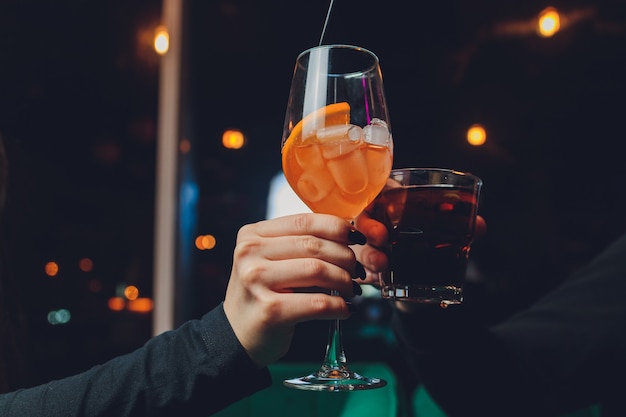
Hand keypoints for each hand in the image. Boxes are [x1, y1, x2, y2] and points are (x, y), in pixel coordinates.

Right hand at [223, 213, 363, 367]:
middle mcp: (250, 253)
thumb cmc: (263, 294)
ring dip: (344, 280)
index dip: (337, 227)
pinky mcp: (270, 310)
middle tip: (357, 270)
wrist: (238, 336)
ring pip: (318, 270)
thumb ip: (297, 243)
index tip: (356, 238)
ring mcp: (257, 281)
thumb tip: (346, 233)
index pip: (304, 222)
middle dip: (345, 257)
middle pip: (313, 245)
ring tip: (351, 289)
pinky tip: (344, 309)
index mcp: (252, 235)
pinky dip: (338, 306)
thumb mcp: (270, 260)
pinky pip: (318, 303)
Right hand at [352, 212, 486, 285]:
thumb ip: (462, 229)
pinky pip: (361, 271)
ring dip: (369, 256)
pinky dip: (371, 277)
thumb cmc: (430, 242)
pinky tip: (381, 282)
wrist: (424, 277)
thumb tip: (480, 226)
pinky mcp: (367, 268)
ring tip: (383, 265)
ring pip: (359, 247)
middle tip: (382, 241)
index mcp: (392, 202)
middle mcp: (375, 221)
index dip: (376, 202)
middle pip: (362, 221)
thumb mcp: (445, 233)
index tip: (382, 221)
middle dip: (369, 231)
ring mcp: (366, 245)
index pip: (377, 193)